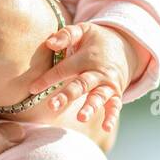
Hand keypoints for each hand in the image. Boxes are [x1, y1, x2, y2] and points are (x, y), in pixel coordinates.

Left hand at [25, 22, 139, 132]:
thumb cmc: (96, 40)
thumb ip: (66, 35)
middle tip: (52, 105)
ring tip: (81, 118)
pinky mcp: (116, 93)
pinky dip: (112, 117)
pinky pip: (115, 106)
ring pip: (98, 97)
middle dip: (67, 95)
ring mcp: (108, 84)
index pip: (64, 69)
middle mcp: (98, 72)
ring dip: (90, 107)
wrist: (126, 47)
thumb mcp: (83, 30)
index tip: (33, 89)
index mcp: (86, 57)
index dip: (48, 79)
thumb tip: (49, 43)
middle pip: (81, 84)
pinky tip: (106, 128)